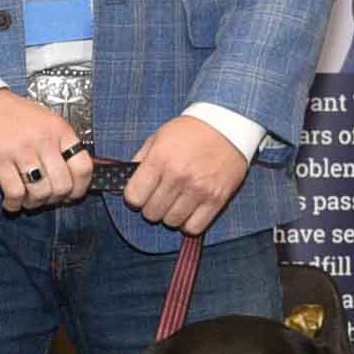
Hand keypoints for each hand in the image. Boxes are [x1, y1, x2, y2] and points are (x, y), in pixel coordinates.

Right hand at [0, 88, 93, 211]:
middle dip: (55, 199)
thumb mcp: (44, 121)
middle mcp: (44, 140)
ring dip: (34, 203)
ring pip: (40, 192)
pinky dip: (14, 204)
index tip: (72, 194)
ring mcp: (22, 150)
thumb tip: (70, 175)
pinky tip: (11, 203)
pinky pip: (15, 193)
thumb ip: (59, 144)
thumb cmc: (11, 114)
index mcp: (59, 129)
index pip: (83, 166)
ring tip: (28, 200)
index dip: (80, 187)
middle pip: (62, 185)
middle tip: (46, 199)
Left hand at [122, 115, 249, 236]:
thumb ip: (140, 160)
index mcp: (160, 160)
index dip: (134, 197)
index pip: (134, 197)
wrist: (228, 126)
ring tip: (175, 202)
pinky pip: (194, 227)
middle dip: (151, 207)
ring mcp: (198, 190)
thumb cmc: (191, 131)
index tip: (140, 193)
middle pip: (151, 213)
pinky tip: (188, 210)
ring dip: (170, 215)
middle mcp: (178, 177)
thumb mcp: (158, 137)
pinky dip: (188, 224)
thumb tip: (126, 181)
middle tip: (159, 197)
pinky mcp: (217, 199)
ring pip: (171, 222)